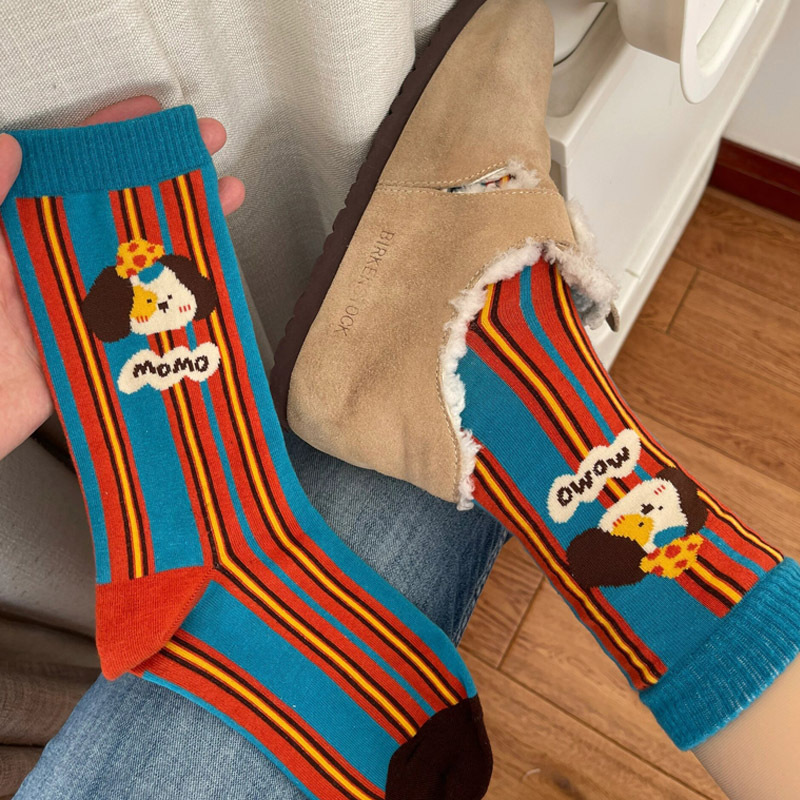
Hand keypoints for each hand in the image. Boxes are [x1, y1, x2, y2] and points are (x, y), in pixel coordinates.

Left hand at [0, 96, 244, 459]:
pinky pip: (143, 325)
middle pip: (119, 211)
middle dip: (168, 179)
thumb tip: (10, 145)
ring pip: (141, 264)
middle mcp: (52, 265)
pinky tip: (211, 288)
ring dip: (186, 234)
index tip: (157, 114)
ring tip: (231, 205)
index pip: (68, 172)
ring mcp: (77, 310)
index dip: (112, 137)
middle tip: (215, 155)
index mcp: (13, 234)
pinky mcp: (94, 354)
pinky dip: (179, 306)